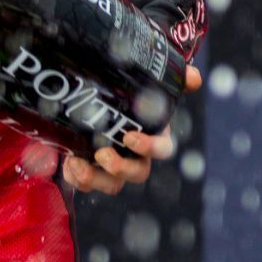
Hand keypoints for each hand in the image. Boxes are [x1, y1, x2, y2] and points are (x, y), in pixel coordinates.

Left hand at [62, 63, 201, 195]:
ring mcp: (114, 165)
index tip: (130, 137)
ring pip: (113, 184)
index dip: (149, 147)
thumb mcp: (145, 80)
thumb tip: (194, 77)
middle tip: (102, 155)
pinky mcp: (92, 170)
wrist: (94, 96)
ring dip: (96, 179)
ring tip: (77, 165)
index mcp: (153, 134)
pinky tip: (67, 163)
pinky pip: (87, 183)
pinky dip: (77, 178)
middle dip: (121, 168)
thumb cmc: (128, 92)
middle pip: (138, 173)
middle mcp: (136, 155)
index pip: (162, 149)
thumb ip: (172, 78)